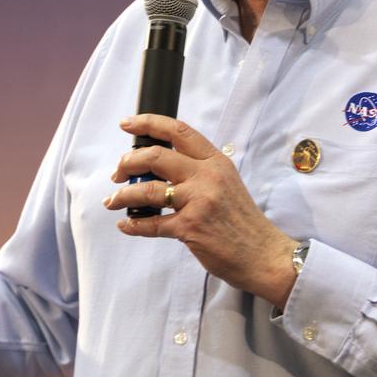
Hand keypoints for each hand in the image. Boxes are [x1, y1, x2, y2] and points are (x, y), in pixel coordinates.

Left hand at [105, 115, 296, 307]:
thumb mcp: (226, 182)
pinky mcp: (190, 227)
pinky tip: (126, 224)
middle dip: (127, 162)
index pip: (178, 131)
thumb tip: (158, 164)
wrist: (263, 254)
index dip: (148, 123)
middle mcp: (207, 176)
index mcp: (216, 161)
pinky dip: (133, 224)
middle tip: (118, 172)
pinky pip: (152, 224)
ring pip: (147, 189)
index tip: (127, 123)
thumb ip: (198, 170)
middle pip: (155, 156)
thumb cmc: (241, 220)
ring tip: (113, 200)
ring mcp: (198, 201)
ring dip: (123, 194)